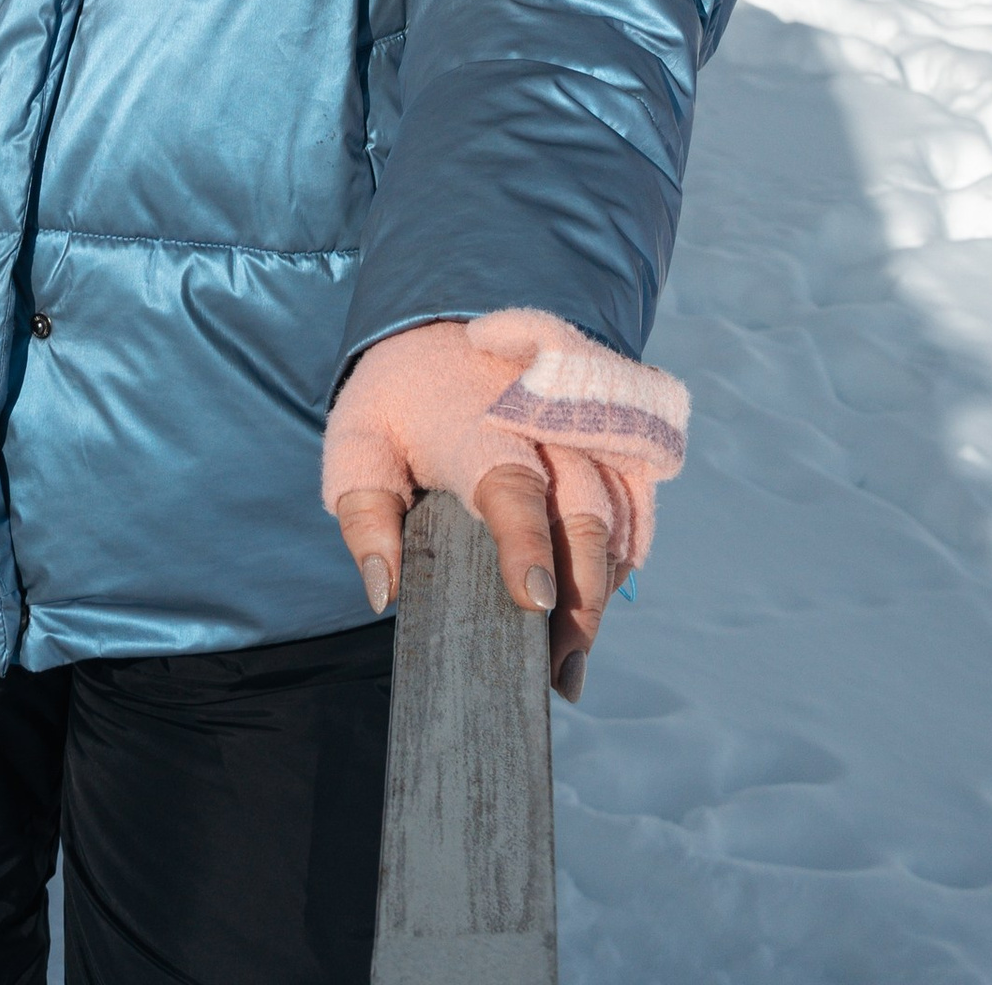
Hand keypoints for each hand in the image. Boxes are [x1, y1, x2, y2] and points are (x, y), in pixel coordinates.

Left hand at [321, 311, 685, 707]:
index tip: (536, 605)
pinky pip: (635, 503)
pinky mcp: (609, 436)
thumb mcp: (357, 440)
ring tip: (573, 663)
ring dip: (603, 592)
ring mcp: (584, 428)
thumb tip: (382, 593)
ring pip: (617, 517)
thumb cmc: (400, 394)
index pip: (513, 490)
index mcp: (479, 428)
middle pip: (584, 515)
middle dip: (581, 598)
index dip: (529, 547)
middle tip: (559, 673)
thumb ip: (364, 515)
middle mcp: (545, 425)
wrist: (450, 319)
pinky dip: (623, 558)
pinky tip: (596, 607)